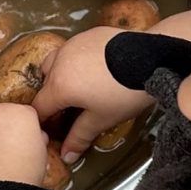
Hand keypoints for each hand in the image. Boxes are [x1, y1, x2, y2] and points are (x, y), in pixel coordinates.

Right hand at [33, 26, 152, 161]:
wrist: (151, 60)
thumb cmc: (124, 93)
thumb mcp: (101, 118)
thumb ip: (79, 137)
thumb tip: (67, 155)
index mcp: (59, 85)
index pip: (40, 107)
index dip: (44, 120)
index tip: (52, 128)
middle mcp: (59, 61)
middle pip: (45, 83)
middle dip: (52, 97)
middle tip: (70, 109)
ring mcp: (72, 44)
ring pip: (55, 62)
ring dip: (60, 75)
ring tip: (81, 86)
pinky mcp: (87, 34)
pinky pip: (72, 49)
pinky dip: (75, 60)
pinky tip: (94, 69)